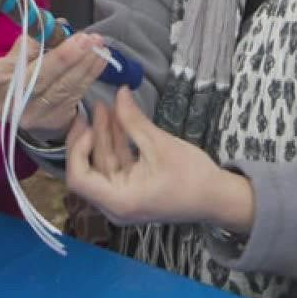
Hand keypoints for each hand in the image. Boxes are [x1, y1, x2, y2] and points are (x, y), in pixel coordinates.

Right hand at [0, 32, 108, 135]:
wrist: (17, 113)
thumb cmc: (10, 78)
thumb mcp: (9, 60)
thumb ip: (28, 43)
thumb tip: (56, 25)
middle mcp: (10, 105)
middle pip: (40, 80)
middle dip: (66, 58)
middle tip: (87, 39)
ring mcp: (33, 117)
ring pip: (63, 88)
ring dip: (85, 65)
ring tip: (100, 45)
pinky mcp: (53, 122)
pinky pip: (76, 96)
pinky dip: (90, 76)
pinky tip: (101, 60)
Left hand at [62, 88, 254, 229]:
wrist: (218, 198)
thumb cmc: (193, 178)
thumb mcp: (160, 144)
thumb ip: (133, 120)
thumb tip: (119, 93)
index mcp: (119, 200)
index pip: (79, 179)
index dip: (78, 150)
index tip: (89, 126)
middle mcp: (116, 205)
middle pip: (90, 169)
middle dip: (92, 136)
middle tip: (92, 108)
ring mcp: (124, 198)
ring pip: (105, 164)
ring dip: (106, 136)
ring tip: (106, 107)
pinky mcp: (132, 190)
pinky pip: (118, 165)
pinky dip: (118, 145)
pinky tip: (118, 120)